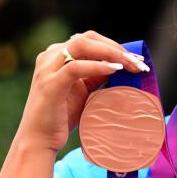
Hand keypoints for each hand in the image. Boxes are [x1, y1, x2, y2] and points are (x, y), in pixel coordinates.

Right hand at [13, 31, 148, 152]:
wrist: (39, 139)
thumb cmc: (61, 115)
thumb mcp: (84, 90)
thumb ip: (96, 75)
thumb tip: (121, 65)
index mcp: (57, 55)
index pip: (89, 40)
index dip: (114, 45)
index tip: (136, 59)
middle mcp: (50, 57)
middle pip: (87, 38)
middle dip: (115, 47)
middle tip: (137, 61)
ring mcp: (47, 69)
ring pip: (81, 45)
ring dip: (110, 52)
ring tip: (129, 64)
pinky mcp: (50, 84)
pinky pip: (75, 67)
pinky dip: (97, 66)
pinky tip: (114, 70)